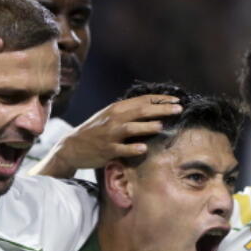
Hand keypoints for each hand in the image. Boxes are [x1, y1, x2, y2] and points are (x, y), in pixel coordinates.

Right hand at [66, 94, 183, 169]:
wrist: (72, 146)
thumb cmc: (95, 131)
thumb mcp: (109, 116)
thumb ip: (128, 112)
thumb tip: (153, 108)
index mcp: (116, 108)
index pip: (142, 100)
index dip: (160, 99)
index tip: (177, 101)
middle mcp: (114, 119)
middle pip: (141, 111)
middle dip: (161, 109)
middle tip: (178, 109)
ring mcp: (110, 135)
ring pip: (131, 128)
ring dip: (147, 126)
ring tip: (162, 126)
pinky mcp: (107, 150)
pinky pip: (122, 149)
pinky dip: (133, 148)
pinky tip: (144, 148)